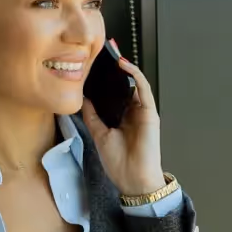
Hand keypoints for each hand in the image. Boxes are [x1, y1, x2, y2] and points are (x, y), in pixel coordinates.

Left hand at [80, 46, 163, 196]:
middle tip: (99, 54)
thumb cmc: (118, 162)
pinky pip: (143, 87)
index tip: (91, 67)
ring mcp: (142, 111)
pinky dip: (134, 73)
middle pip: (122, 86)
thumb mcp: (98, 134)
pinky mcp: (149, 111)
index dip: (104, 80)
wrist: (133, 179)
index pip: (112, 94)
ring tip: (110, 53)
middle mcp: (132, 112)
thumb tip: (82, 97)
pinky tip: (122, 64)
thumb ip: (92, 115)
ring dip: (123, 68)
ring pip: (133, 83)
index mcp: (120, 118)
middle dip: (112, 71)